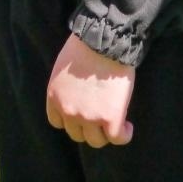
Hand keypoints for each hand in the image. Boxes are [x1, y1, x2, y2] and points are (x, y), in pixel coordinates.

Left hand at [46, 34, 134, 148]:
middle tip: (100, 116)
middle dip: (88, 127)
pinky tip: (127, 127)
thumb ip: (66, 86)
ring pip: (96, 140)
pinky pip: (117, 138)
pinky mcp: (111, 119)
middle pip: (77, 134)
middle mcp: (68, 110)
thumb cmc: (86, 44)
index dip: (71, 119)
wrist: (104, 41)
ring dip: (105, 134)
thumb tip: (76, 93)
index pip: (57, 121)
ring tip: (115, 122)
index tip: (82, 113)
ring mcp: (89, 117)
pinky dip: (123, 135)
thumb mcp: (63, 66)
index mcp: (55, 96)